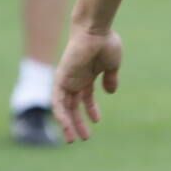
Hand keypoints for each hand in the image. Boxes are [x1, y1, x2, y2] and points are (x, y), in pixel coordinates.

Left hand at [52, 26, 121, 142]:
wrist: (95, 31)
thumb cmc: (105, 43)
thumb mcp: (112, 65)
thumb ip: (111, 78)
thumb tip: (110, 92)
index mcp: (87, 77)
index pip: (86, 98)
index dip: (91, 111)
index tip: (97, 121)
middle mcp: (75, 80)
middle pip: (73, 106)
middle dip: (78, 123)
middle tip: (84, 138)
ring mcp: (67, 80)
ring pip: (64, 108)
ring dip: (68, 124)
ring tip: (73, 139)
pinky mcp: (61, 79)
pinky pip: (57, 101)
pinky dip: (61, 114)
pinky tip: (66, 125)